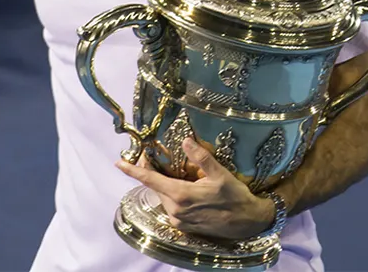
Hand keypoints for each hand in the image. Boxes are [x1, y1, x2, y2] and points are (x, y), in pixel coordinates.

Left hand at [116, 137, 276, 240]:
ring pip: (163, 196)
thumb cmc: (235, 197)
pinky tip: (183, 188)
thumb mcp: (220, 174)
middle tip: (156, 157)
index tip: (119, 163)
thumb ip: (201, 157)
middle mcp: (175, 210)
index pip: (150, 179)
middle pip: (156, 187)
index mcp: (181, 195)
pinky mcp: (183, 226)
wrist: (248, 222)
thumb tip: (186, 140)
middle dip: (153, 172)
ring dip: (164, 184)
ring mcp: (179, 220)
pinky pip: (171, 207)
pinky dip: (172, 195)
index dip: (133, 170)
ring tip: (176, 173)